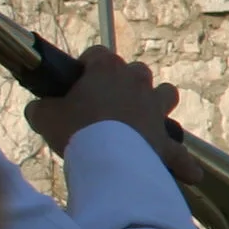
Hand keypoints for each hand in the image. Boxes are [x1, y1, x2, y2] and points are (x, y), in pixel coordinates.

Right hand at [26, 46, 201, 184]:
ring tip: (143, 118)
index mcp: (107, 70)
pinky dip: (181, 161)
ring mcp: (156, 109)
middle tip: (104, 103)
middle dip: (123, 82)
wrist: (109, 159)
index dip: (86, 65)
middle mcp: (137, 82)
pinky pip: (179, 151)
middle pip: (135, 71)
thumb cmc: (76, 130)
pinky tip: (189, 174)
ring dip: (156, 103)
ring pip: (166, 93)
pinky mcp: (166, 139)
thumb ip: (42, 107)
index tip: (76, 81)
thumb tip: (39, 109)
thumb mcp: (45, 116)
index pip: (97, 54)